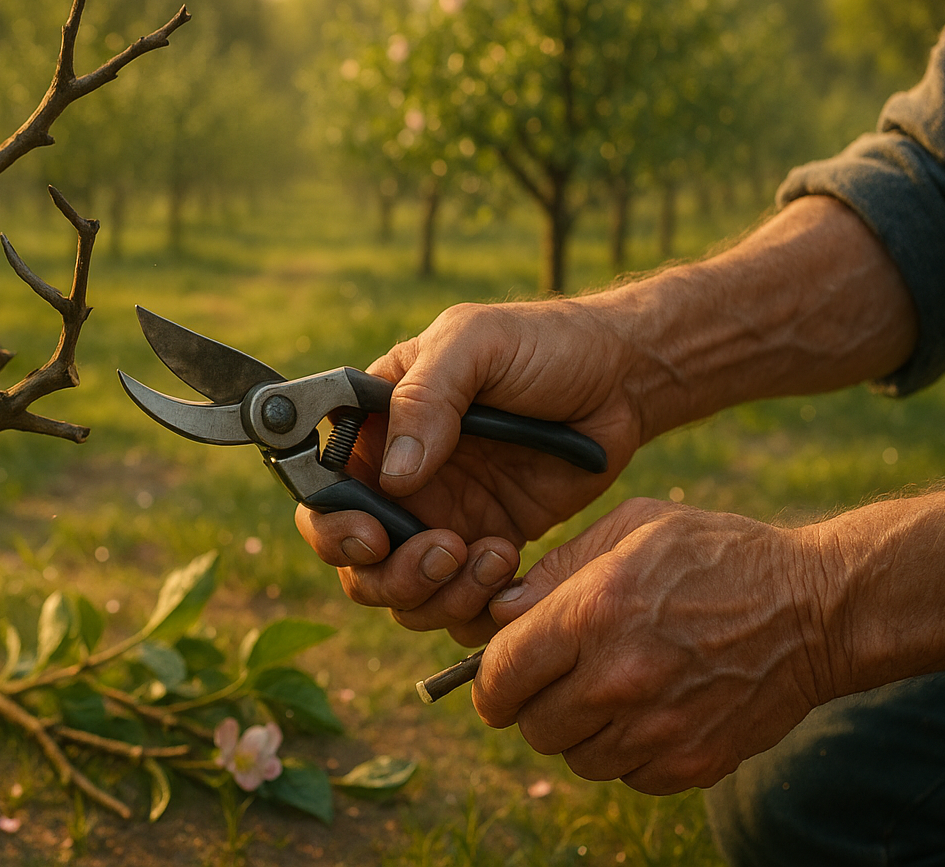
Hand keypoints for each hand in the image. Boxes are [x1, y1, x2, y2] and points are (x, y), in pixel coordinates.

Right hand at [295, 298, 646, 642]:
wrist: (623, 380)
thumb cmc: (544, 343)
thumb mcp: (476, 343)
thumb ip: (427, 396)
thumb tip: (394, 475)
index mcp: (376, 425)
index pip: (321, 489)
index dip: (332, 525)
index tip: (372, 535)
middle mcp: (395, 478)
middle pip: (353, 558)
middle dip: (387, 573)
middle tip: (444, 551)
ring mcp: (439, 516)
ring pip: (401, 592)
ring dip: (436, 593)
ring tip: (490, 555)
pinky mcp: (483, 545)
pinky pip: (455, 600)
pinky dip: (473, 602)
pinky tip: (510, 561)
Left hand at [473, 498, 830, 793]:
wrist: (817, 608)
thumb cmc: (716, 556)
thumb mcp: (631, 528)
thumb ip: (557, 570)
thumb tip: (501, 611)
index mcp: (594, 613)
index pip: (501, 674)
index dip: (488, 681)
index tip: (495, 678)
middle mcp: (619, 679)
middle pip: (532, 725)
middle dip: (533, 704)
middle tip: (558, 679)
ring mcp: (658, 729)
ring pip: (575, 758)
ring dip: (580, 731)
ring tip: (607, 693)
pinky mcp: (692, 763)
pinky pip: (627, 776)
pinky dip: (626, 752)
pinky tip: (648, 712)